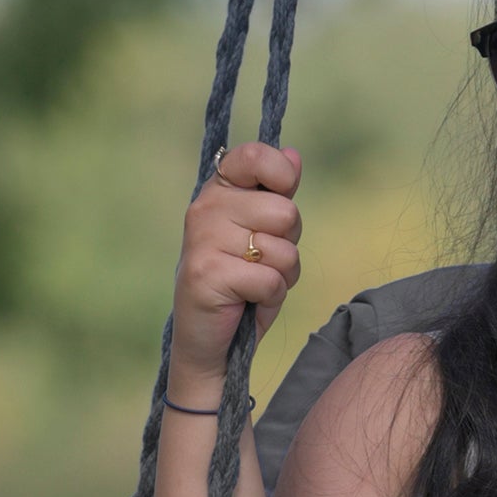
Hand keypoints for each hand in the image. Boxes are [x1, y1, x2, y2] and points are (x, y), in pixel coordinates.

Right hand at [171, 143, 302, 397]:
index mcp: (218, 191)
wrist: (211, 341)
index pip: (255, 156)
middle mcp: (205, 209)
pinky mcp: (207, 275)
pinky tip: (248, 300)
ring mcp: (203, 241)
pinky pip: (271, 279)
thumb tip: (293, 155)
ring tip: (255, 282)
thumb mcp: (266, 234)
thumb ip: (277, 195)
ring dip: (282, 274)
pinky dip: (271, 295)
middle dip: (288, 242)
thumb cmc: (243, 284)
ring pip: (282, 249)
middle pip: (285, 211)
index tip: (280, 197)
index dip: (281, 175)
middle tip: (263, 260)